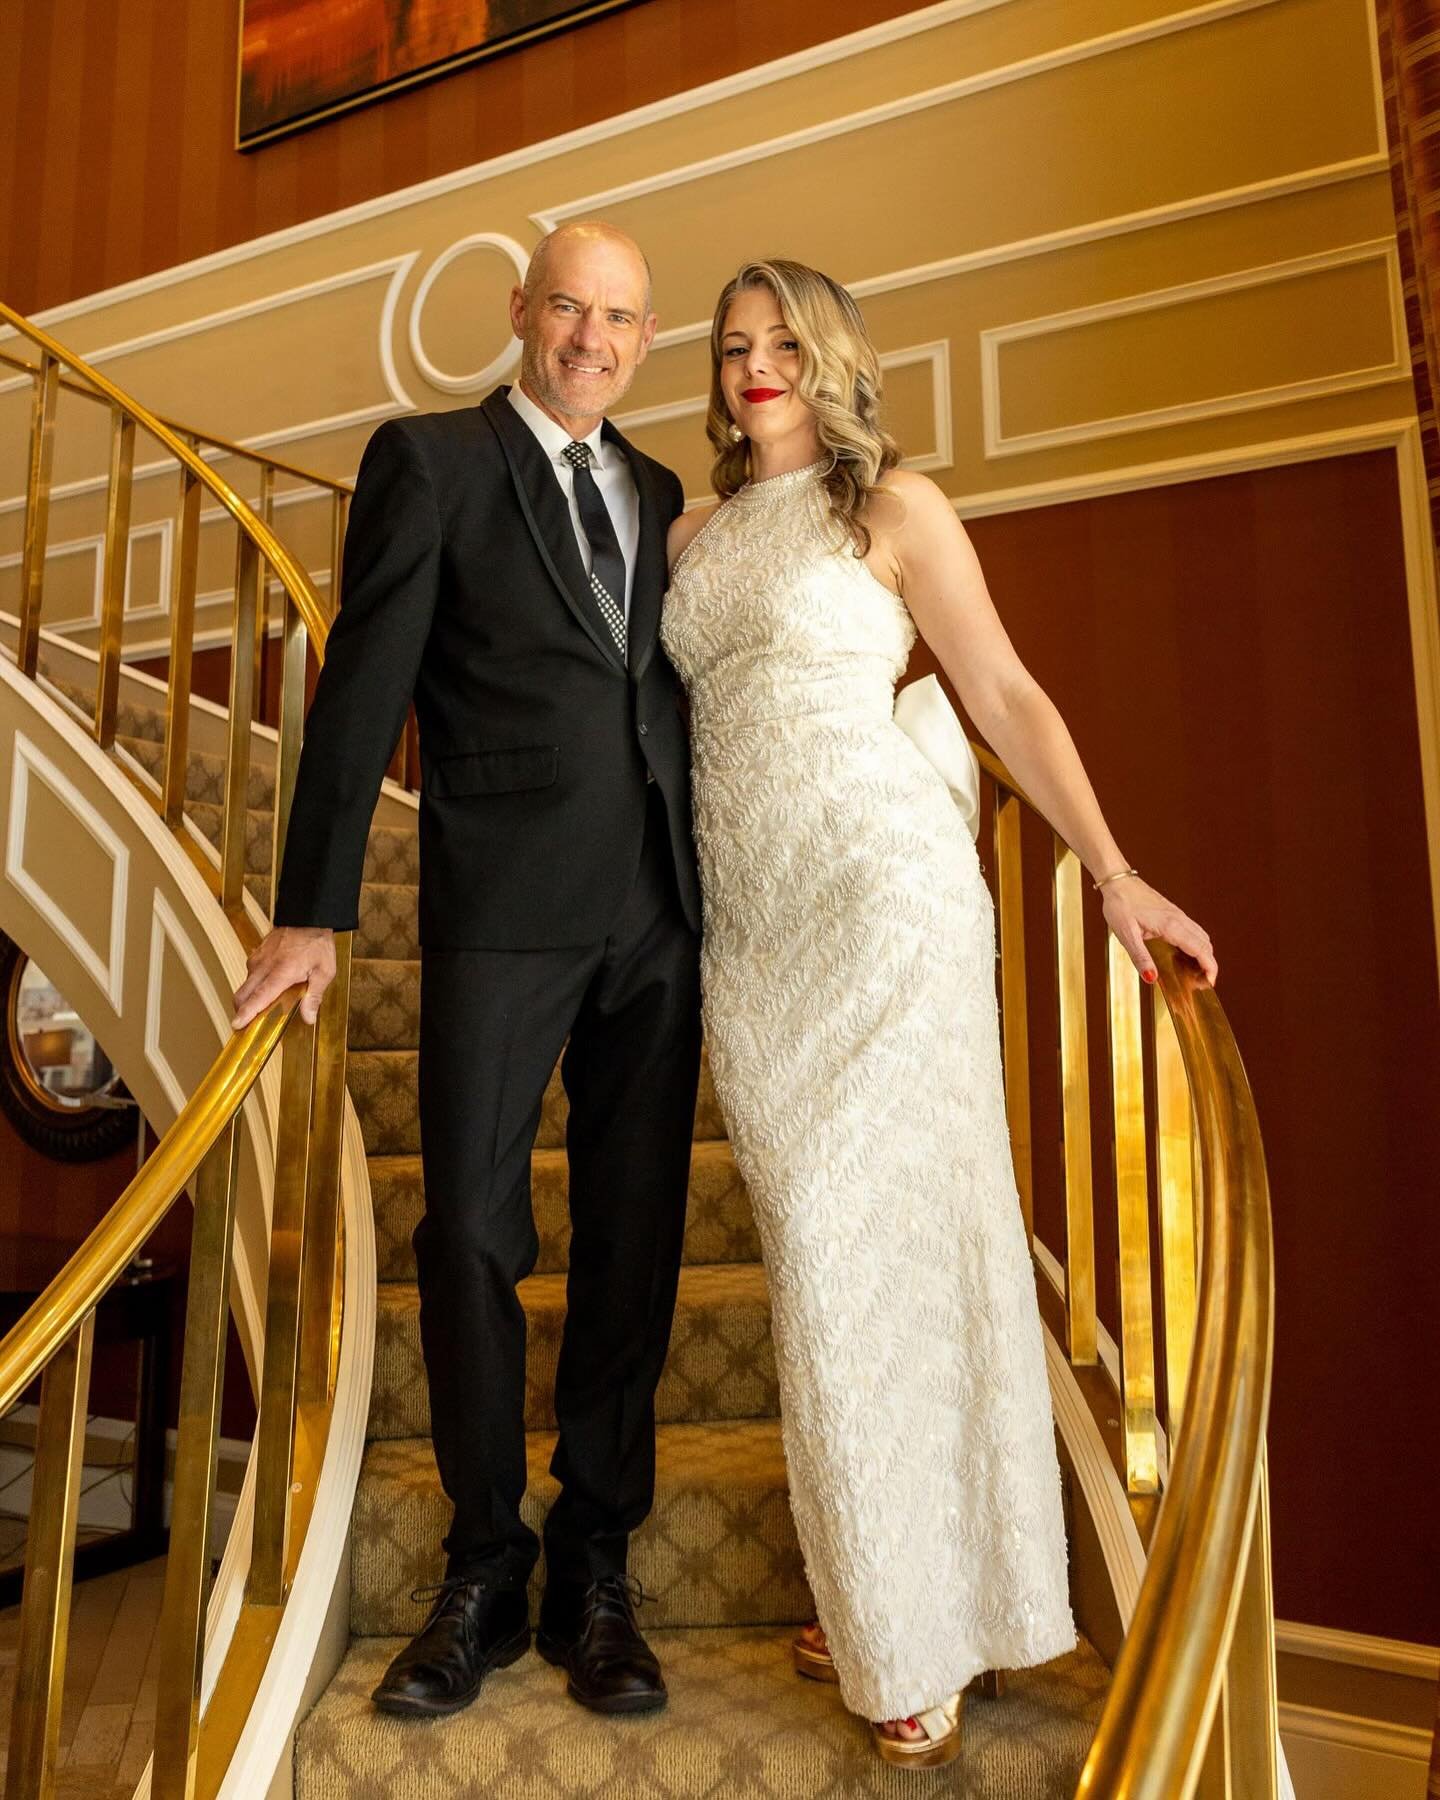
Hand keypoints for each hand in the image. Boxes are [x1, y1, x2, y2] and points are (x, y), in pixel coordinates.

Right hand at [231, 926, 335, 1028]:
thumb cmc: (317, 943)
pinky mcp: (256, 954)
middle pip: (243, 994)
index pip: (259, 997)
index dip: (246, 1013)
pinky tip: (265, 988)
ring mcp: (258, 959)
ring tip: (258, 1009)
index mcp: (281, 972)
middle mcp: (264, 966)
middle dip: (240, 1011)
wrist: (308, 916)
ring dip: (247, 998)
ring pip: (244, 984)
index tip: (237, 1024)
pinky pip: (250, 974)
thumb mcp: (324, 971)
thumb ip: (314, 996)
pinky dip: (252, 985)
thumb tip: (308, 1018)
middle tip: (245, 1024)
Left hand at [1100, 877, 1217, 988]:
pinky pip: (1193, 930)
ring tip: (1197, 972)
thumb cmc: (1120, 905)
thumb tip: (1151, 978)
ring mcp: (1178, 915)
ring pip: (1201, 936)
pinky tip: (1186, 954)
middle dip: (1209, 964)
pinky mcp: (1173, 913)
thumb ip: (1140, 958)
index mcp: (1171, 925)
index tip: (1211, 982)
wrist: (1118, 882)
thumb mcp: (1126, 935)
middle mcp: (1179, 919)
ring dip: (1204, 954)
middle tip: (1202, 982)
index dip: (1209, 967)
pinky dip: (1197, 945)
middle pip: (1205, 944)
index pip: (1200, 949)